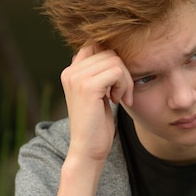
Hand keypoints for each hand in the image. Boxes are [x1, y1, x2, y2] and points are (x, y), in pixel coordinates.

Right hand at [60, 43, 133, 163]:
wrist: (88, 149)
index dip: (113, 61)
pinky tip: (118, 101)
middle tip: (121, 94)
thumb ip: (100, 73)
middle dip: (123, 72)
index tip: (116, 82)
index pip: (96, 45)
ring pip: (115, 61)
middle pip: (109, 52)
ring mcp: (77, 78)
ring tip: (119, 98)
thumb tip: (115, 53)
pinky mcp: (87, 87)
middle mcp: (70, 71)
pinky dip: (124, 85)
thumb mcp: (98, 94)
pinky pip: (117, 72)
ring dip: (125, 80)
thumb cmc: (96, 124)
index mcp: (71, 71)